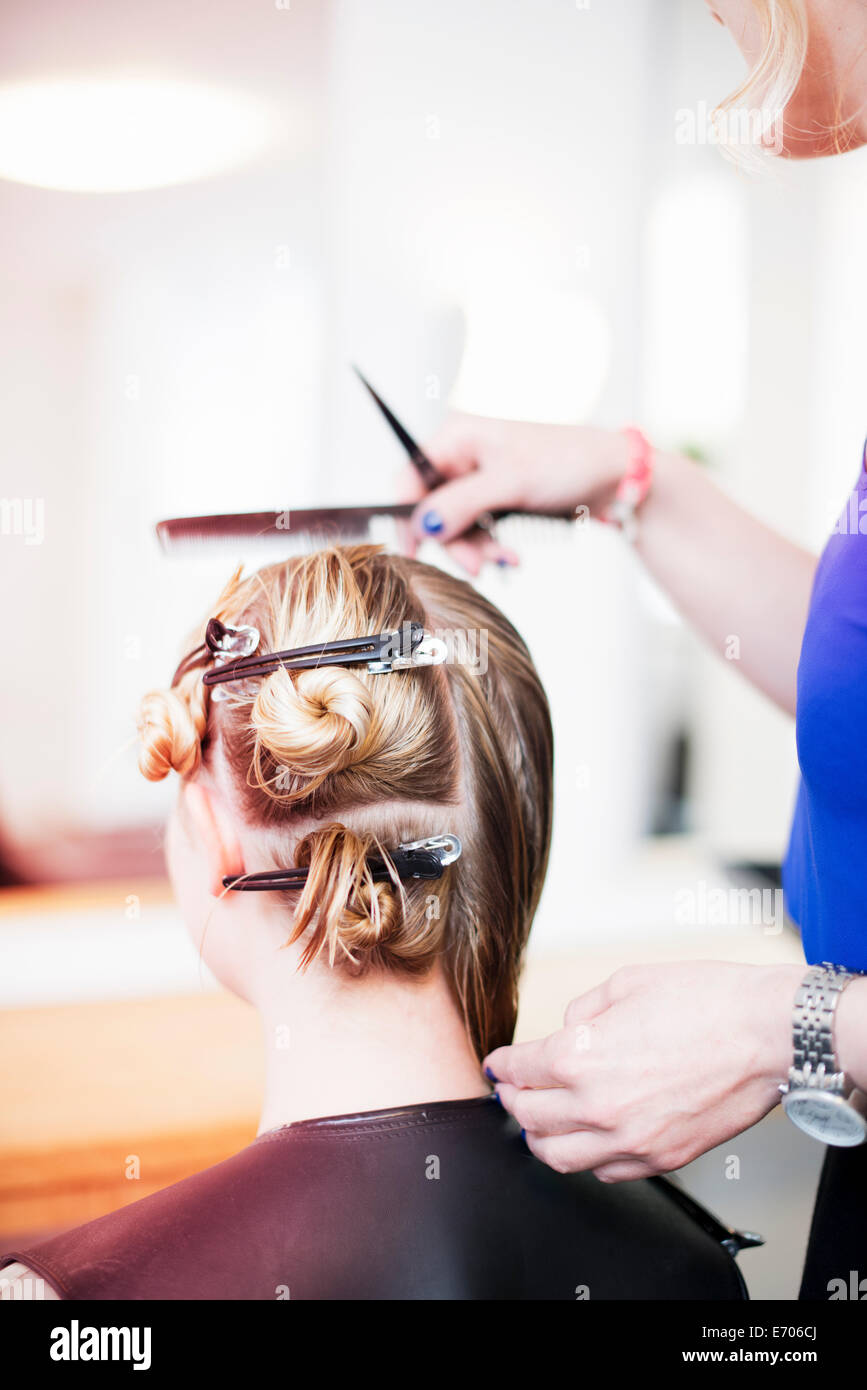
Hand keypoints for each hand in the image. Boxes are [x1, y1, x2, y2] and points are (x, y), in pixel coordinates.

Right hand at [396, 412, 627, 574]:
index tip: (413, 550)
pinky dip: (490, 547)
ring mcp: (477, 478)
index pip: (409, 476)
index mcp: (457, 436)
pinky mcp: (494, 498)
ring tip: (505, 560)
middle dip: (454, 541)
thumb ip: (462, 503)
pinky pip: (476, 530)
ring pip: (454, 525)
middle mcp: (462, 455)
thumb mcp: (511, 482)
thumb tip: (423, 524)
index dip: (407, 515)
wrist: (612, 475)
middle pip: (431, 507)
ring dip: (476, 549)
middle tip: (476, 567)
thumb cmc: (568, 460)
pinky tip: (510, 556)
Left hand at [484, 960, 801, 1181]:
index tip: (497, 1065)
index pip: (520, 1069)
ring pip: (559, 1157)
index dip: (502, 1065)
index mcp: (579, 1057)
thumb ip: (585, 1009)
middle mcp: (596, 1106)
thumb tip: (570, 1027)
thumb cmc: (706, 1002)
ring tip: (538, 1124)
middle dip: (513, 1101)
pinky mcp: (662, 1158)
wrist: (766, 1035)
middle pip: (529, 1117)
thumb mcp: (627, 982)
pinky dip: (586, 1159)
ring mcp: (630, 1139)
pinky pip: (606, 1172)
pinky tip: (586, 1141)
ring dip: (540, 1139)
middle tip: (512, 1091)